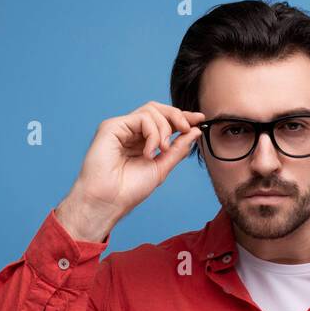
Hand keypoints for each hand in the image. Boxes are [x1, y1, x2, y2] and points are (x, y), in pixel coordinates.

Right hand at [56, 102, 205, 240]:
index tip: (199, 119)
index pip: (164, 121)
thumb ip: (177, 149)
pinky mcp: (112, 126)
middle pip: (158, 109)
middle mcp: (131, 131)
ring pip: (151, 110)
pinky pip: (142, 118)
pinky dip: (152, 133)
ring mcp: (121, 128)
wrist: (110, 201)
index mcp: (142, 141)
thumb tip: (195, 131)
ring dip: (164, 128)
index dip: (182, 118)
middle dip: (177, 116)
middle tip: (187, 128)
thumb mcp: (162, 167)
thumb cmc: (130, 190)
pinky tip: (149, 151)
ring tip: (162, 149)